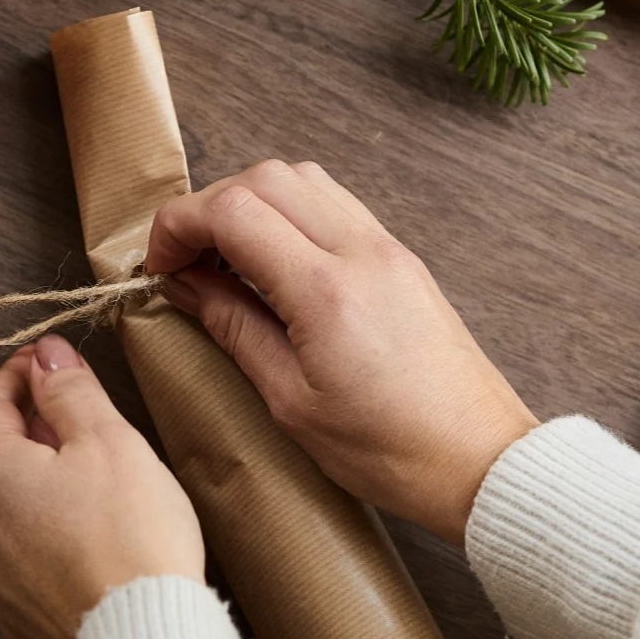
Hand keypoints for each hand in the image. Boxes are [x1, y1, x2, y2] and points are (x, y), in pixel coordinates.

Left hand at [0, 335, 204, 638]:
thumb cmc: (131, 535)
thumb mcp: (110, 442)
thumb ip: (71, 392)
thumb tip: (45, 354)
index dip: (17, 377)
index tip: (42, 362)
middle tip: (40, 427)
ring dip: (0, 494)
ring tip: (53, 484)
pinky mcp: (14, 627)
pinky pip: (0, 572)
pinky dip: (19, 544)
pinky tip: (61, 544)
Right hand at [146, 160, 536, 545]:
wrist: (480, 461)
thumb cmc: (389, 449)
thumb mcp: (290, 402)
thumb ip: (233, 327)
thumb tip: (184, 285)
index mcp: (326, 290)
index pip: (233, 210)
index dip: (179, 226)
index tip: (158, 265)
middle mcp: (360, 251)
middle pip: (265, 177)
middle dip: (209, 206)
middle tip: (185, 260)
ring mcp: (387, 248)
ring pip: (303, 179)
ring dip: (252, 202)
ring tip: (226, 259)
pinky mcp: (401, 258)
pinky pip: (335, 204)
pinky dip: (291, 213)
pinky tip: (273, 262)